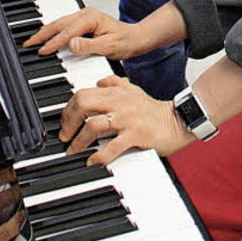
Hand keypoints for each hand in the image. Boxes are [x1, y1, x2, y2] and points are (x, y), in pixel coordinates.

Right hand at [24, 7, 138, 60]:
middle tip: (29, 43)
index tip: (43, 50)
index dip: (54, 42)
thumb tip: (71, 44)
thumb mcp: (108, 47)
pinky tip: (47, 37)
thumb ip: (89, 46)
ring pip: (60, 24)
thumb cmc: (125, 42)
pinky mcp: (83, 22)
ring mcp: (84, 17)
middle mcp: (86, 14)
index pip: (68, 31)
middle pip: (59, 24)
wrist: (134, 39)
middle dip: (43, 33)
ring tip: (33, 40)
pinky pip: (65, 26)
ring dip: (46, 32)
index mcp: (91, 18)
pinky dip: (54, 32)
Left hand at [60, 75, 192, 165]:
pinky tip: (92, 160)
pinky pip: (112, 146)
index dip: (68, 109)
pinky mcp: (135, 135)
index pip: (83, 93)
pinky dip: (98, 156)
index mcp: (116, 92)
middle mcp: (119, 102)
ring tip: (74, 150)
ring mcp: (127, 118)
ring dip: (79, 140)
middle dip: (68, 122)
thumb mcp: (133, 90)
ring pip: (93, 125)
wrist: (177, 121)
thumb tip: (99, 80)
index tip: (65, 121)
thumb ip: (115, 83)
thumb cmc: (154, 109)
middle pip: (83, 104)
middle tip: (65, 136)